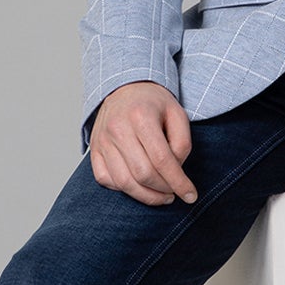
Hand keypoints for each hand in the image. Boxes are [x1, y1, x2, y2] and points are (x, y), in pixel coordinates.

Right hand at [89, 81, 198, 205]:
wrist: (125, 88)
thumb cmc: (153, 103)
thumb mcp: (178, 114)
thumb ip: (182, 143)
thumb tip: (176, 171)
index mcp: (141, 116)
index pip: (162, 160)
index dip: (178, 182)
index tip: (190, 196)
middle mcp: (117, 128)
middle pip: (143, 174)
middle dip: (163, 190)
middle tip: (175, 192)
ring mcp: (102, 140)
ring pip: (124, 182)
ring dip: (146, 196)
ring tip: (161, 195)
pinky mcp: (94, 149)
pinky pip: (106, 180)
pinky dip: (124, 189)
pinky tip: (138, 185)